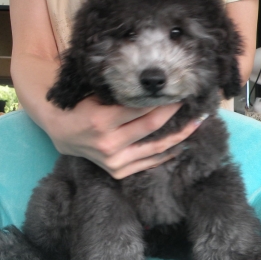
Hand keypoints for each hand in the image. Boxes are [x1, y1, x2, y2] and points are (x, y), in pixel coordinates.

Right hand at [44, 96, 203, 178]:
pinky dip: (168, 152)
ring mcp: (114, 161)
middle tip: (194, 104)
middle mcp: (109, 144)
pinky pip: (150, 162)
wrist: (63, 132)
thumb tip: (155, 87)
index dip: (162, 99)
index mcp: (101, 121)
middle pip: (152, 126)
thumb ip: (121, 94)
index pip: (140, 108)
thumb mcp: (97, 95)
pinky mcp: (118, 172)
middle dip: (176, 114)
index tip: (179, 90)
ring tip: (197, 123)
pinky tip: (182, 143)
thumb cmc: (82, 107)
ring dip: (180, 136)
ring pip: (156, 148)